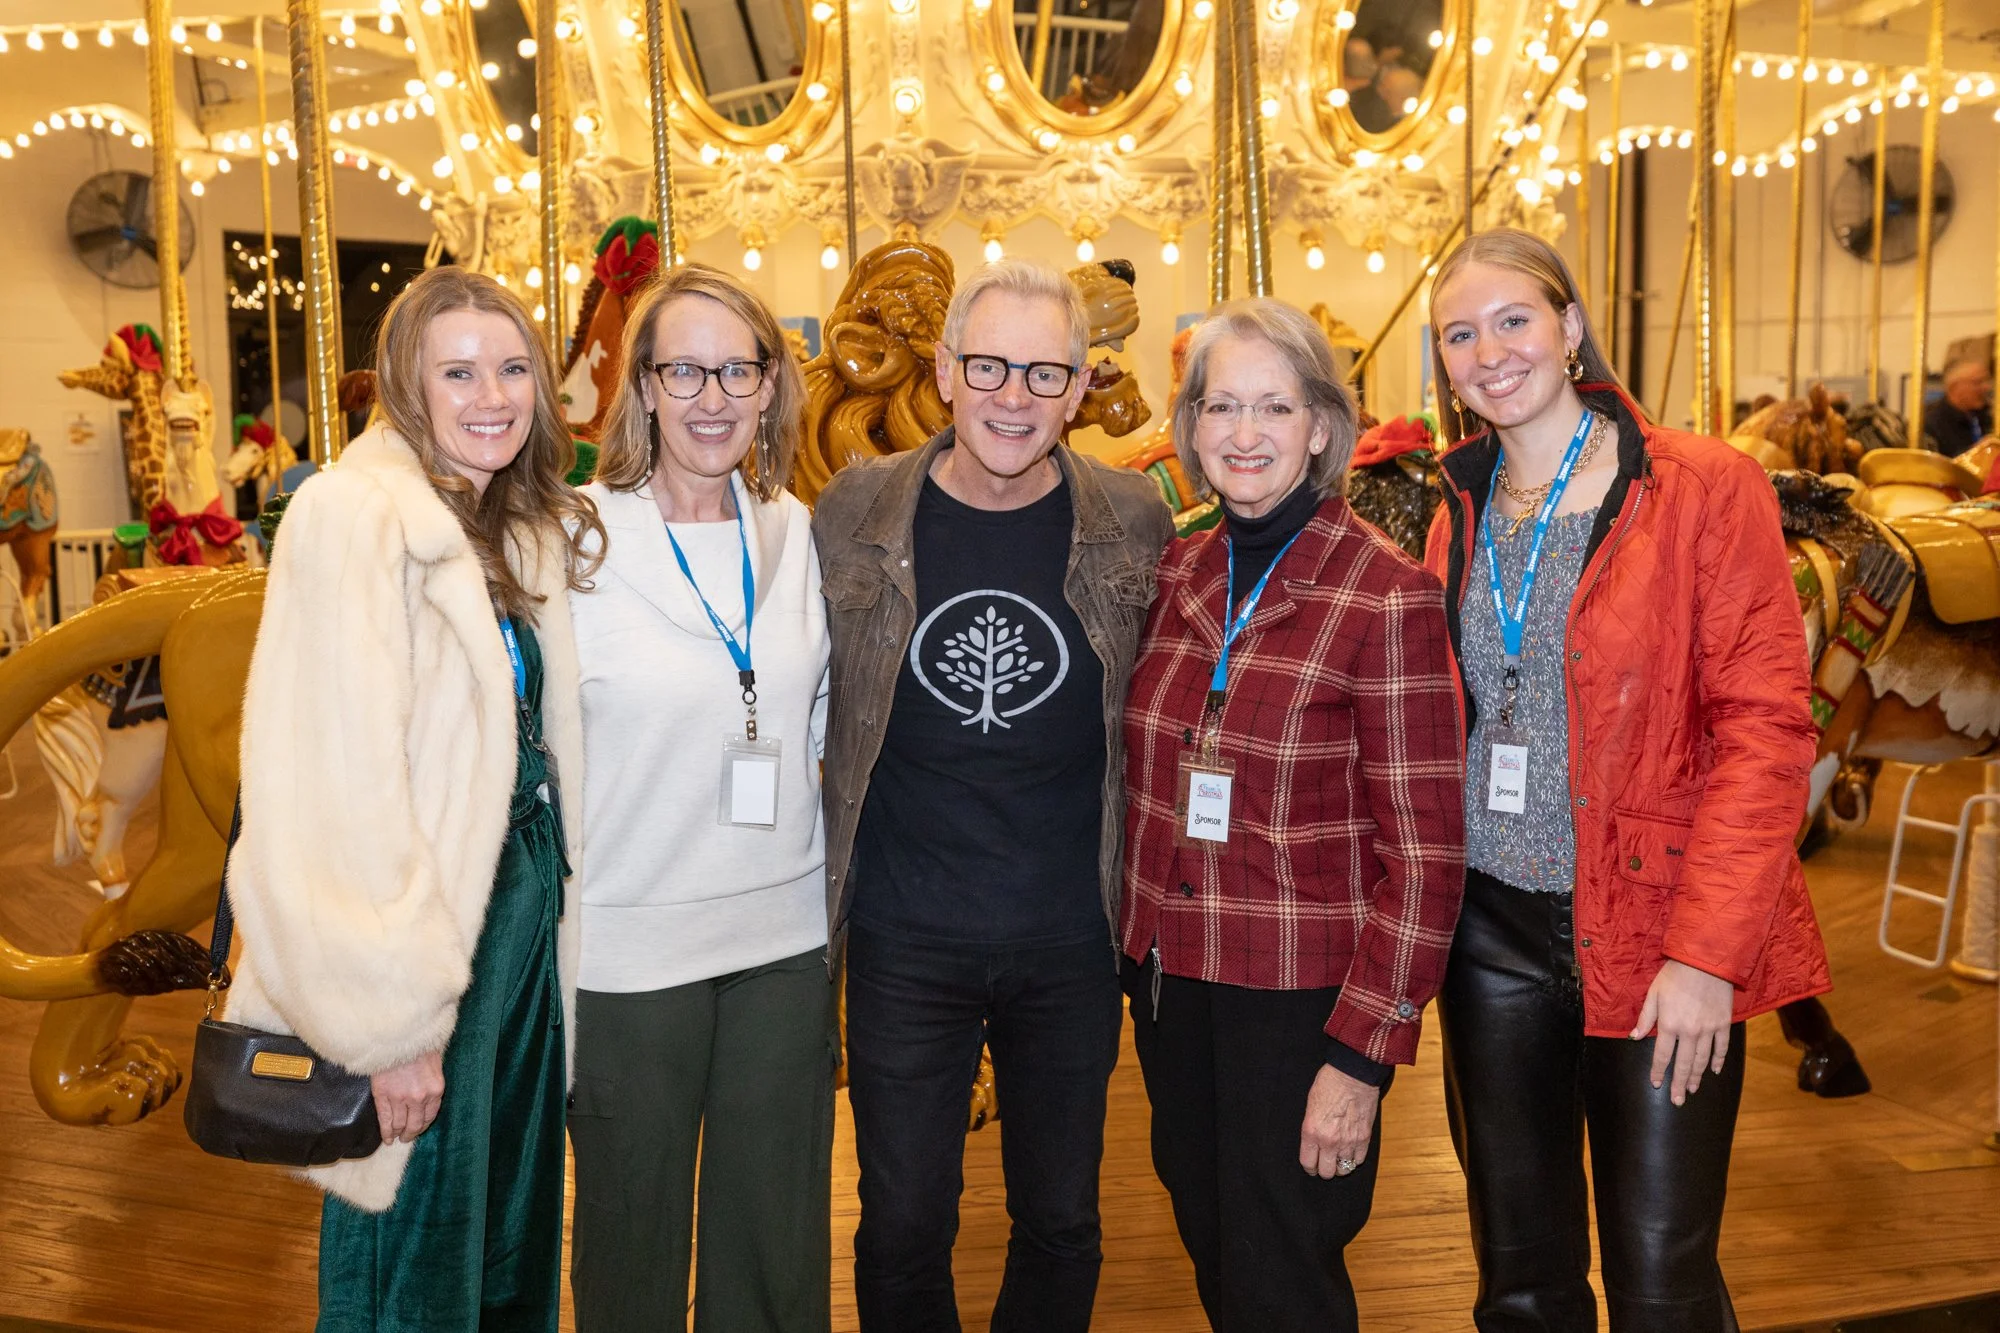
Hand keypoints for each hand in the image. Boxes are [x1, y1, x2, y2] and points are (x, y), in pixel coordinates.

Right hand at [370, 1051, 444, 1143]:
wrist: (399, 1034)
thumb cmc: (419, 1045)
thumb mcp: (434, 1064)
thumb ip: (431, 1082)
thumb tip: (427, 1096)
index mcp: (435, 1090)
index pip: (429, 1116)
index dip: (422, 1126)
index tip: (418, 1129)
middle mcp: (420, 1098)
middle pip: (414, 1124)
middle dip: (410, 1133)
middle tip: (406, 1137)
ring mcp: (400, 1098)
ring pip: (399, 1124)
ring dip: (397, 1134)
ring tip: (395, 1138)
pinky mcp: (383, 1095)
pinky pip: (385, 1119)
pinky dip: (385, 1131)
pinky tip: (385, 1138)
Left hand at [1299, 1064, 1379, 1178]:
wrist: (1353, 1074)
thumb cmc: (1329, 1084)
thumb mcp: (1310, 1106)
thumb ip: (1311, 1129)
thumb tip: (1313, 1143)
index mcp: (1311, 1132)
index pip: (1308, 1163)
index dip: (1309, 1167)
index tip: (1312, 1166)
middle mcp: (1329, 1141)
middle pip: (1327, 1172)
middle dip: (1324, 1169)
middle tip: (1325, 1162)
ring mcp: (1348, 1141)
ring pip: (1344, 1169)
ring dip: (1341, 1165)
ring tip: (1339, 1157)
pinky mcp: (1364, 1138)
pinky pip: (1359, 1160)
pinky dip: (1355, 1158)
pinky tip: (1351, 1150)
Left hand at [1631, 959, 1735, 1105]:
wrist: (1706, 961)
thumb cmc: (1675, 975)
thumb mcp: (1653, 994)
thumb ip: (1645, 1018)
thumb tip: (1634, 1037)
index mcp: (1669, 1025)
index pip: (1662, 1055)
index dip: (1658, 1071)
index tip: (1655, 1084)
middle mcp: (1689, 1032)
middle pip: (1683, 1064)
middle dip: (1679, 1084)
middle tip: (1678, 1100)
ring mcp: (1709, 1029)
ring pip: (1702, 1060)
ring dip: (1697, 1077)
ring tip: (1693, 1090)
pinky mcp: (1724, 1024)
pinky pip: (1722, 1047)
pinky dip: (1718, 1061)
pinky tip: (1714, 1071)